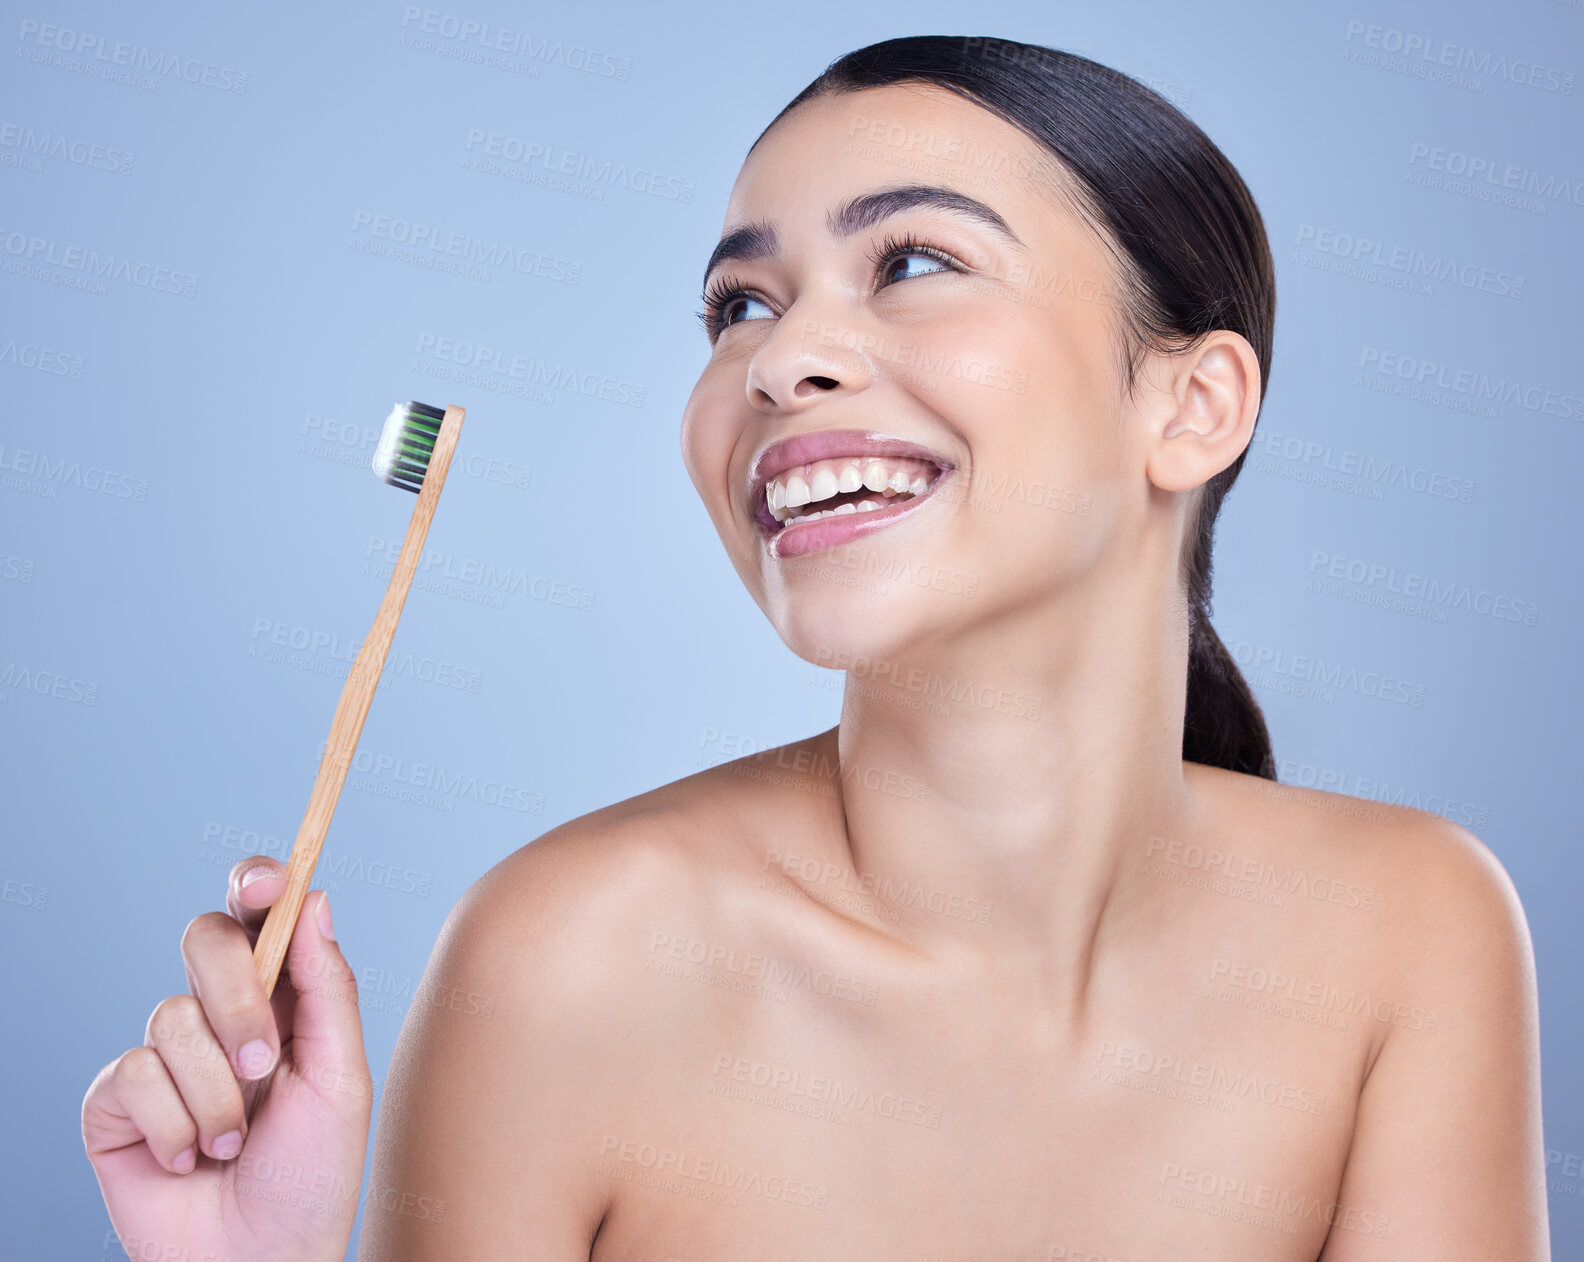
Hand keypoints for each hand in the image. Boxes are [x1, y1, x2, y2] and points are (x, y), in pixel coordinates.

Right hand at [82, 859, 372, 1261]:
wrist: (263, 1261)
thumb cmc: (313, 1175)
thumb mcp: (340, 1078)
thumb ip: (326, 988)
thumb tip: (313, 899)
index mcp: (281, 998)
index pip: (258, 916)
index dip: (256, 884)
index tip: (268, 881)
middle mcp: (219, 1014)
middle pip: (205, 939)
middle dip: (238, 1000)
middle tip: (263, 1065)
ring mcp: (164, 1055)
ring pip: (172, 1016)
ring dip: (215, 1094)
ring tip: (235, 1143)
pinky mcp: (117, 1102)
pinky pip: (132, 1073)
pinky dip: (174, 1124)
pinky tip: (190, 1161)